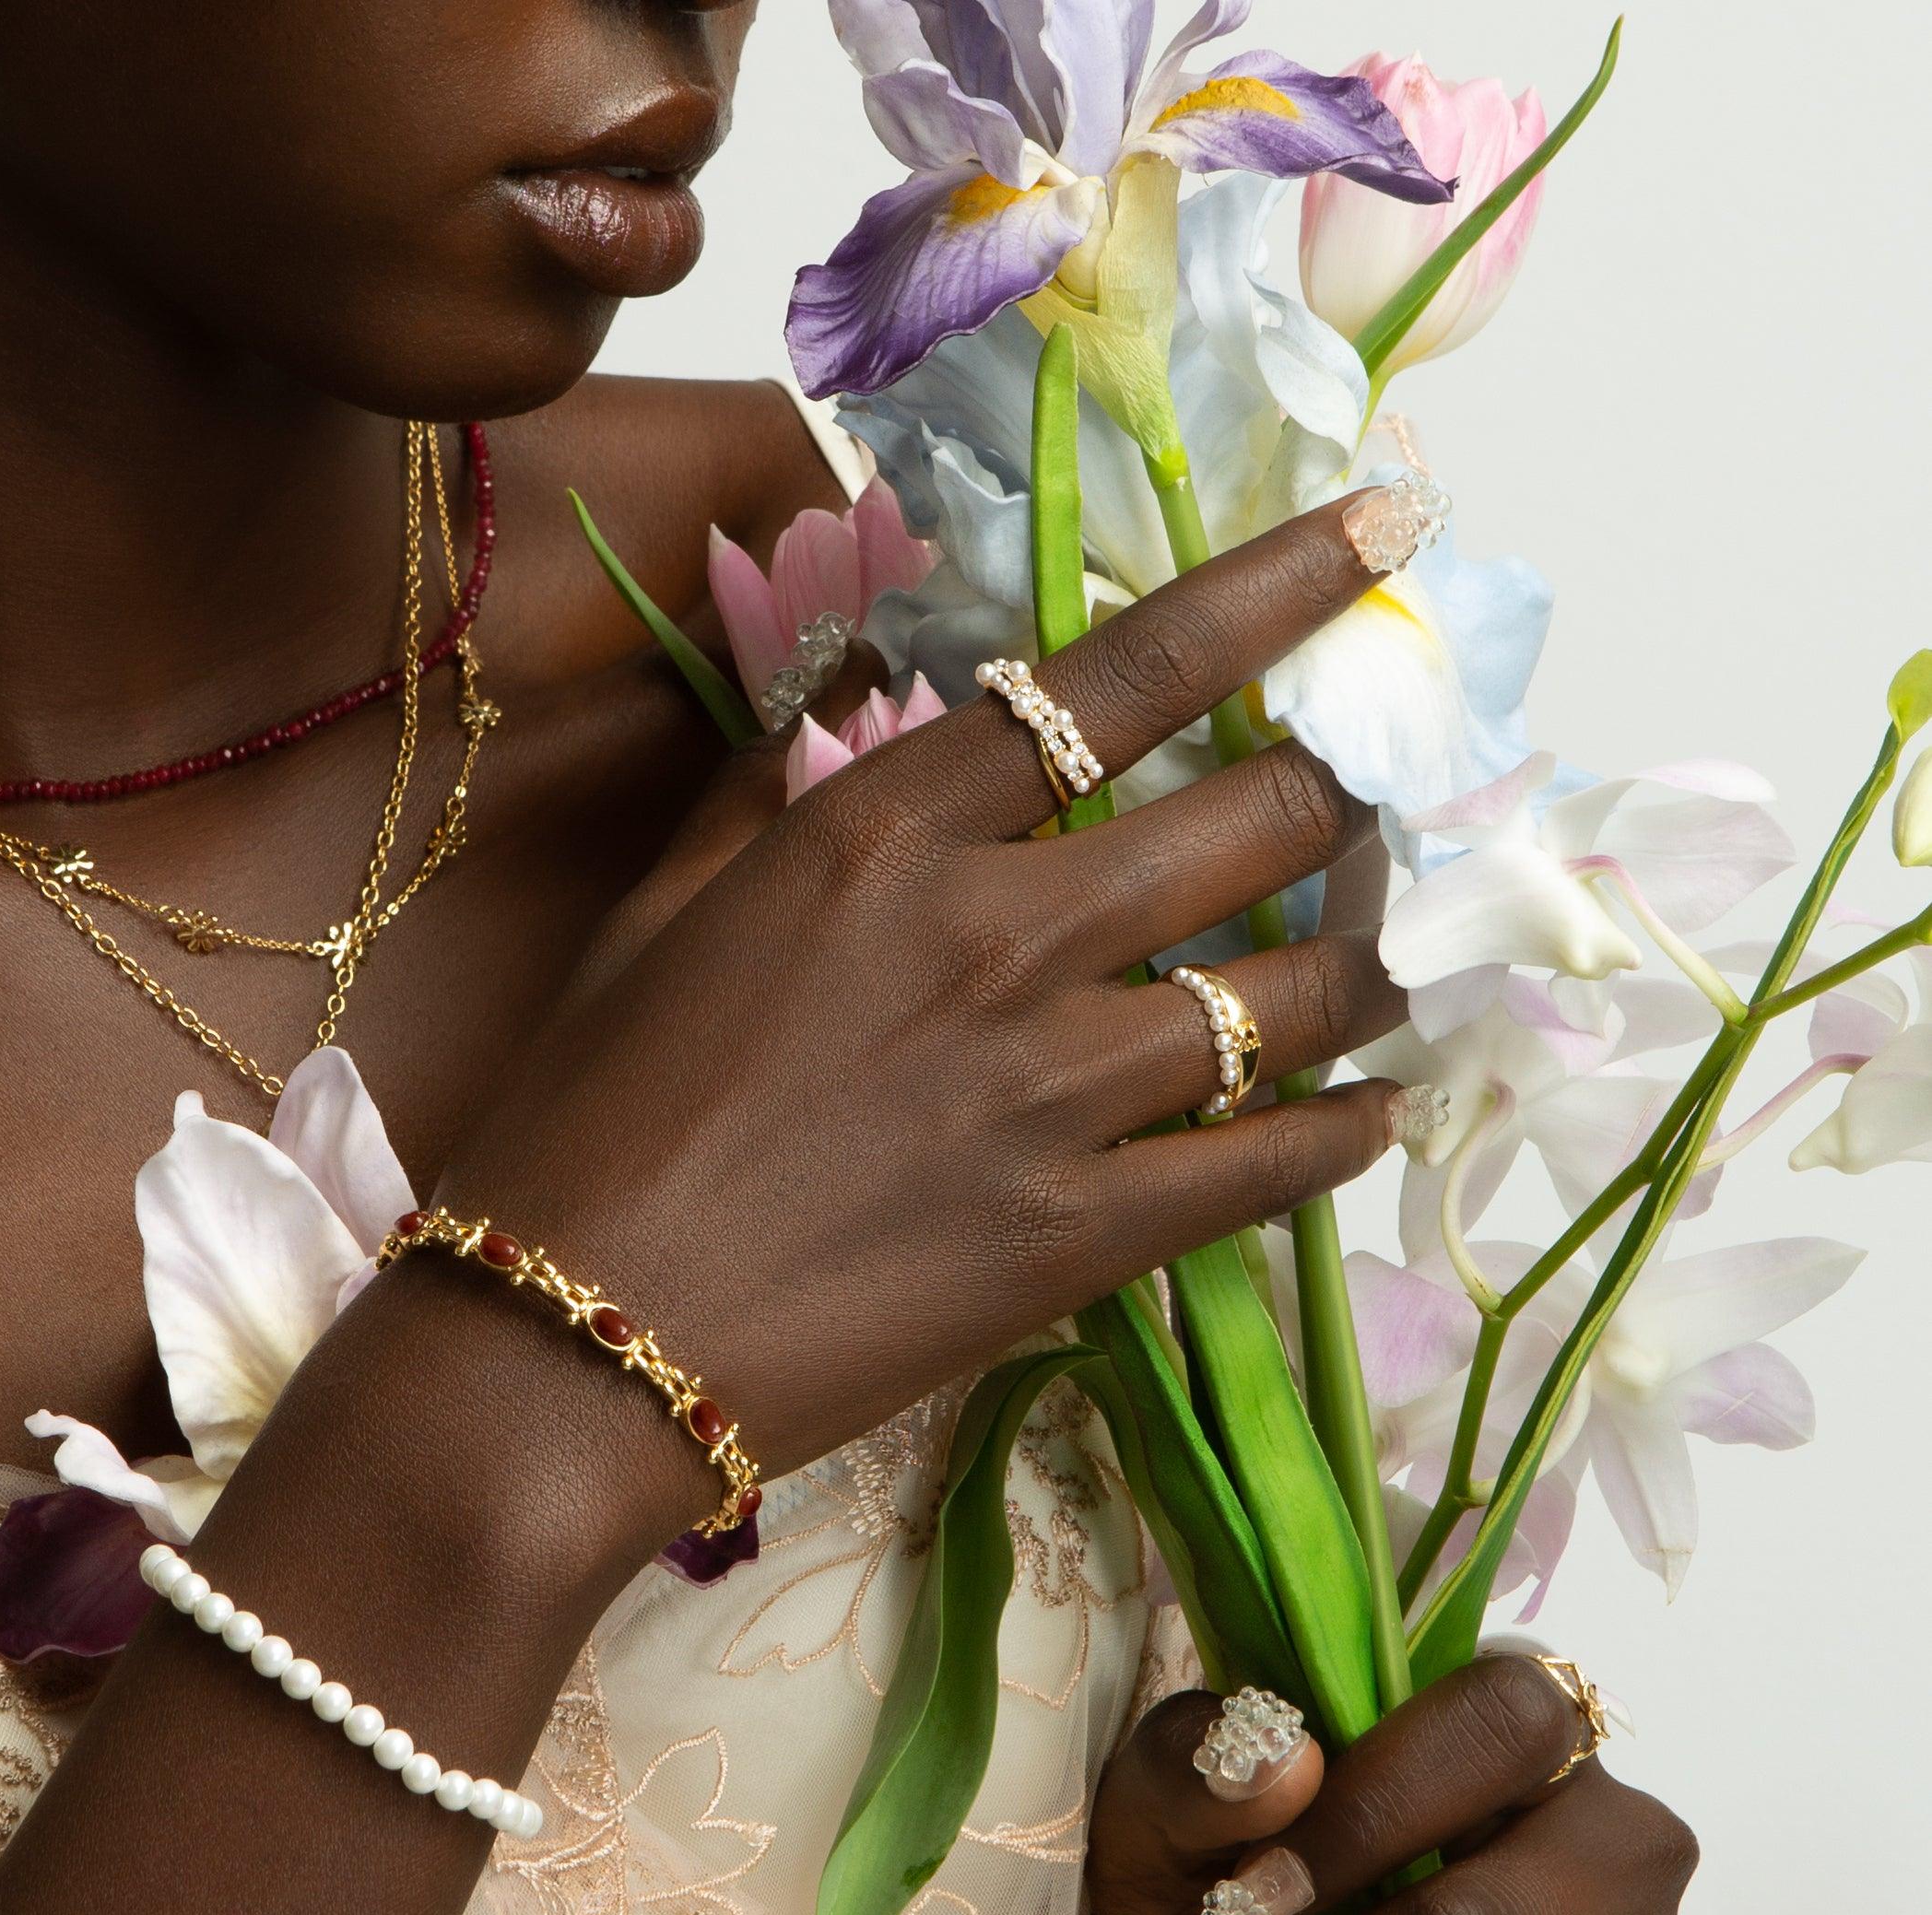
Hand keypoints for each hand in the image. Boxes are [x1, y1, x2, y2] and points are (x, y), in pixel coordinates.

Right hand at [434, 500, 1408, 1548]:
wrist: (571, 1342)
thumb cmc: (591, 1120)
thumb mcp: (661, 914)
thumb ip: (772, 779)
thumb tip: (853, 674)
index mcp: (890, 829)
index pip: (1131, 668)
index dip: (1283, 582)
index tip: (1391, 523)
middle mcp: (1001, 933)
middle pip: (1263, 816)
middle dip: (1347, 791)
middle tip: (1370, 804)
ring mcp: (1056, 1090)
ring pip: (1302, 989)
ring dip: (1366, 963)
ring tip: (1379, 963)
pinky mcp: (1084, 1236)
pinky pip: (1274, 1162)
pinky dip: (1344, 1129)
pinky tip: (1371, 1112)